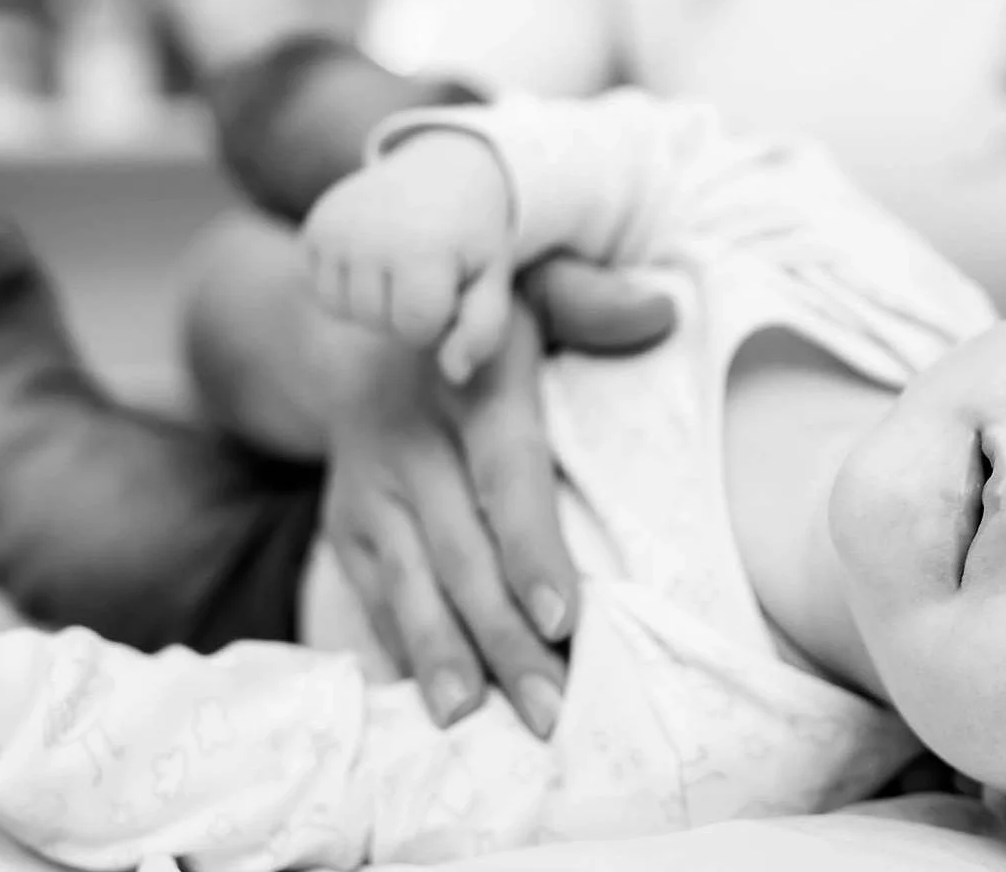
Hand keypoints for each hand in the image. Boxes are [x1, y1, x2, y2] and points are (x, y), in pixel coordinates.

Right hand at [302, 130, 515, 382]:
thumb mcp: (492, 277)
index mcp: (421, 246)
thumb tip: (455, 375)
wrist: (442, 168)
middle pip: (378, 323)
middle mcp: (369, 233)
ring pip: (344, 311)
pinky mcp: (314, 225)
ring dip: (375, 304)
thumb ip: (483, 330)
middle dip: (407, 312)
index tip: (454, 285)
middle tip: (429, 273)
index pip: (416, 329)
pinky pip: (321, 289)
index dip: (440, 319)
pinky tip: (374, 260)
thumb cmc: (472, 234)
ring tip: (402, 270)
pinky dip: (347, 286)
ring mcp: (335, 228)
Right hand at [314, 301, 576, 737]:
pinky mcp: (346, 527)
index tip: (562, 619)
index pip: (505, 477)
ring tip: (469, 721)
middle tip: (550, 709)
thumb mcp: (530, 284)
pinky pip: (374, 597)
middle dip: (502, 639)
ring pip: (409, 587)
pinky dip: (402, 650)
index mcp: (471, 391)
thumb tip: (660, 311)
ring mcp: (368, 491)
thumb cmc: (476, 318)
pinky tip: (431, 704)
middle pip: (460, 554)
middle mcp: (410, 444)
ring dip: (443, 658)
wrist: (353, 325)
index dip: (531, 550)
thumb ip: (589, 302)